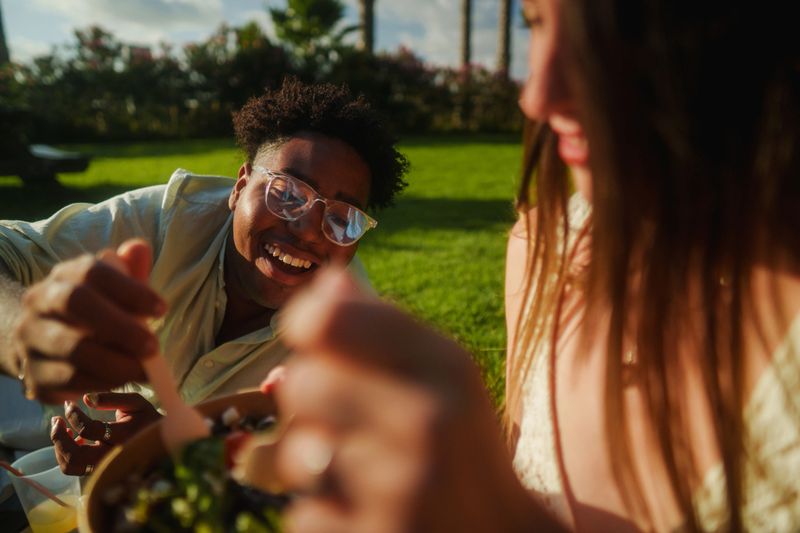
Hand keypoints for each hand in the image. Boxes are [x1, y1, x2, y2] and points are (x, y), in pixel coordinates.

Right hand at [13, 239, 164, 402]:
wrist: (41, 343)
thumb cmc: (94, 312)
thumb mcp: (112, 291)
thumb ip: (130, 273)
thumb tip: (139, 248)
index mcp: (65, 275)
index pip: (94, 271)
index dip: (131, 289)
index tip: (162, 309)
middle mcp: (41, 301)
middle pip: (77, 303)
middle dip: (121, 327)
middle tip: (153, 347)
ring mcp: (31, 339)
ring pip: (73, 349)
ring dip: (117, 363)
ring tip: (144, 369)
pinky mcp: (34, 375)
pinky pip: (69, 381)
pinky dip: (102, 383)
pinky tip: (122, 381)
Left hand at [51, 392, 161, 475]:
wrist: (160, 441)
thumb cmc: (146, 418)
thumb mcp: (136, 402)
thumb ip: (112, 398)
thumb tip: (86, 398)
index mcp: (123, 436)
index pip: (89, 429)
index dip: (74, 415)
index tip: (69, 404)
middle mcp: (112, 455)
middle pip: (75, 455)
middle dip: (59, 436)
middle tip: (57, 419)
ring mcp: (104, 466)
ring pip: (71, 466)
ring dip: (59, 447)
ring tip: (60, 430)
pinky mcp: (97, 470)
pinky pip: (74, 468)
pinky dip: (65, 454)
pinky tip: (71, 440)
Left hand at [269, 269, 561, 532]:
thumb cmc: (459, 444)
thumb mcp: (442, 374)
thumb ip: (383, 325)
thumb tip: (327, 280)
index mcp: (444, 367)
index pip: (327, 320)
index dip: (307, 324)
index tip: (313, 336)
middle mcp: (424, 424)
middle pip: (299, 384)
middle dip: (311, 400)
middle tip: (347, 416)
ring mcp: (398, 492)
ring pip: (292, 454)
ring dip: (311, 463)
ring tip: (358, 469)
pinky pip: (300, 515)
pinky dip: (322, 516)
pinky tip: (364, 513)